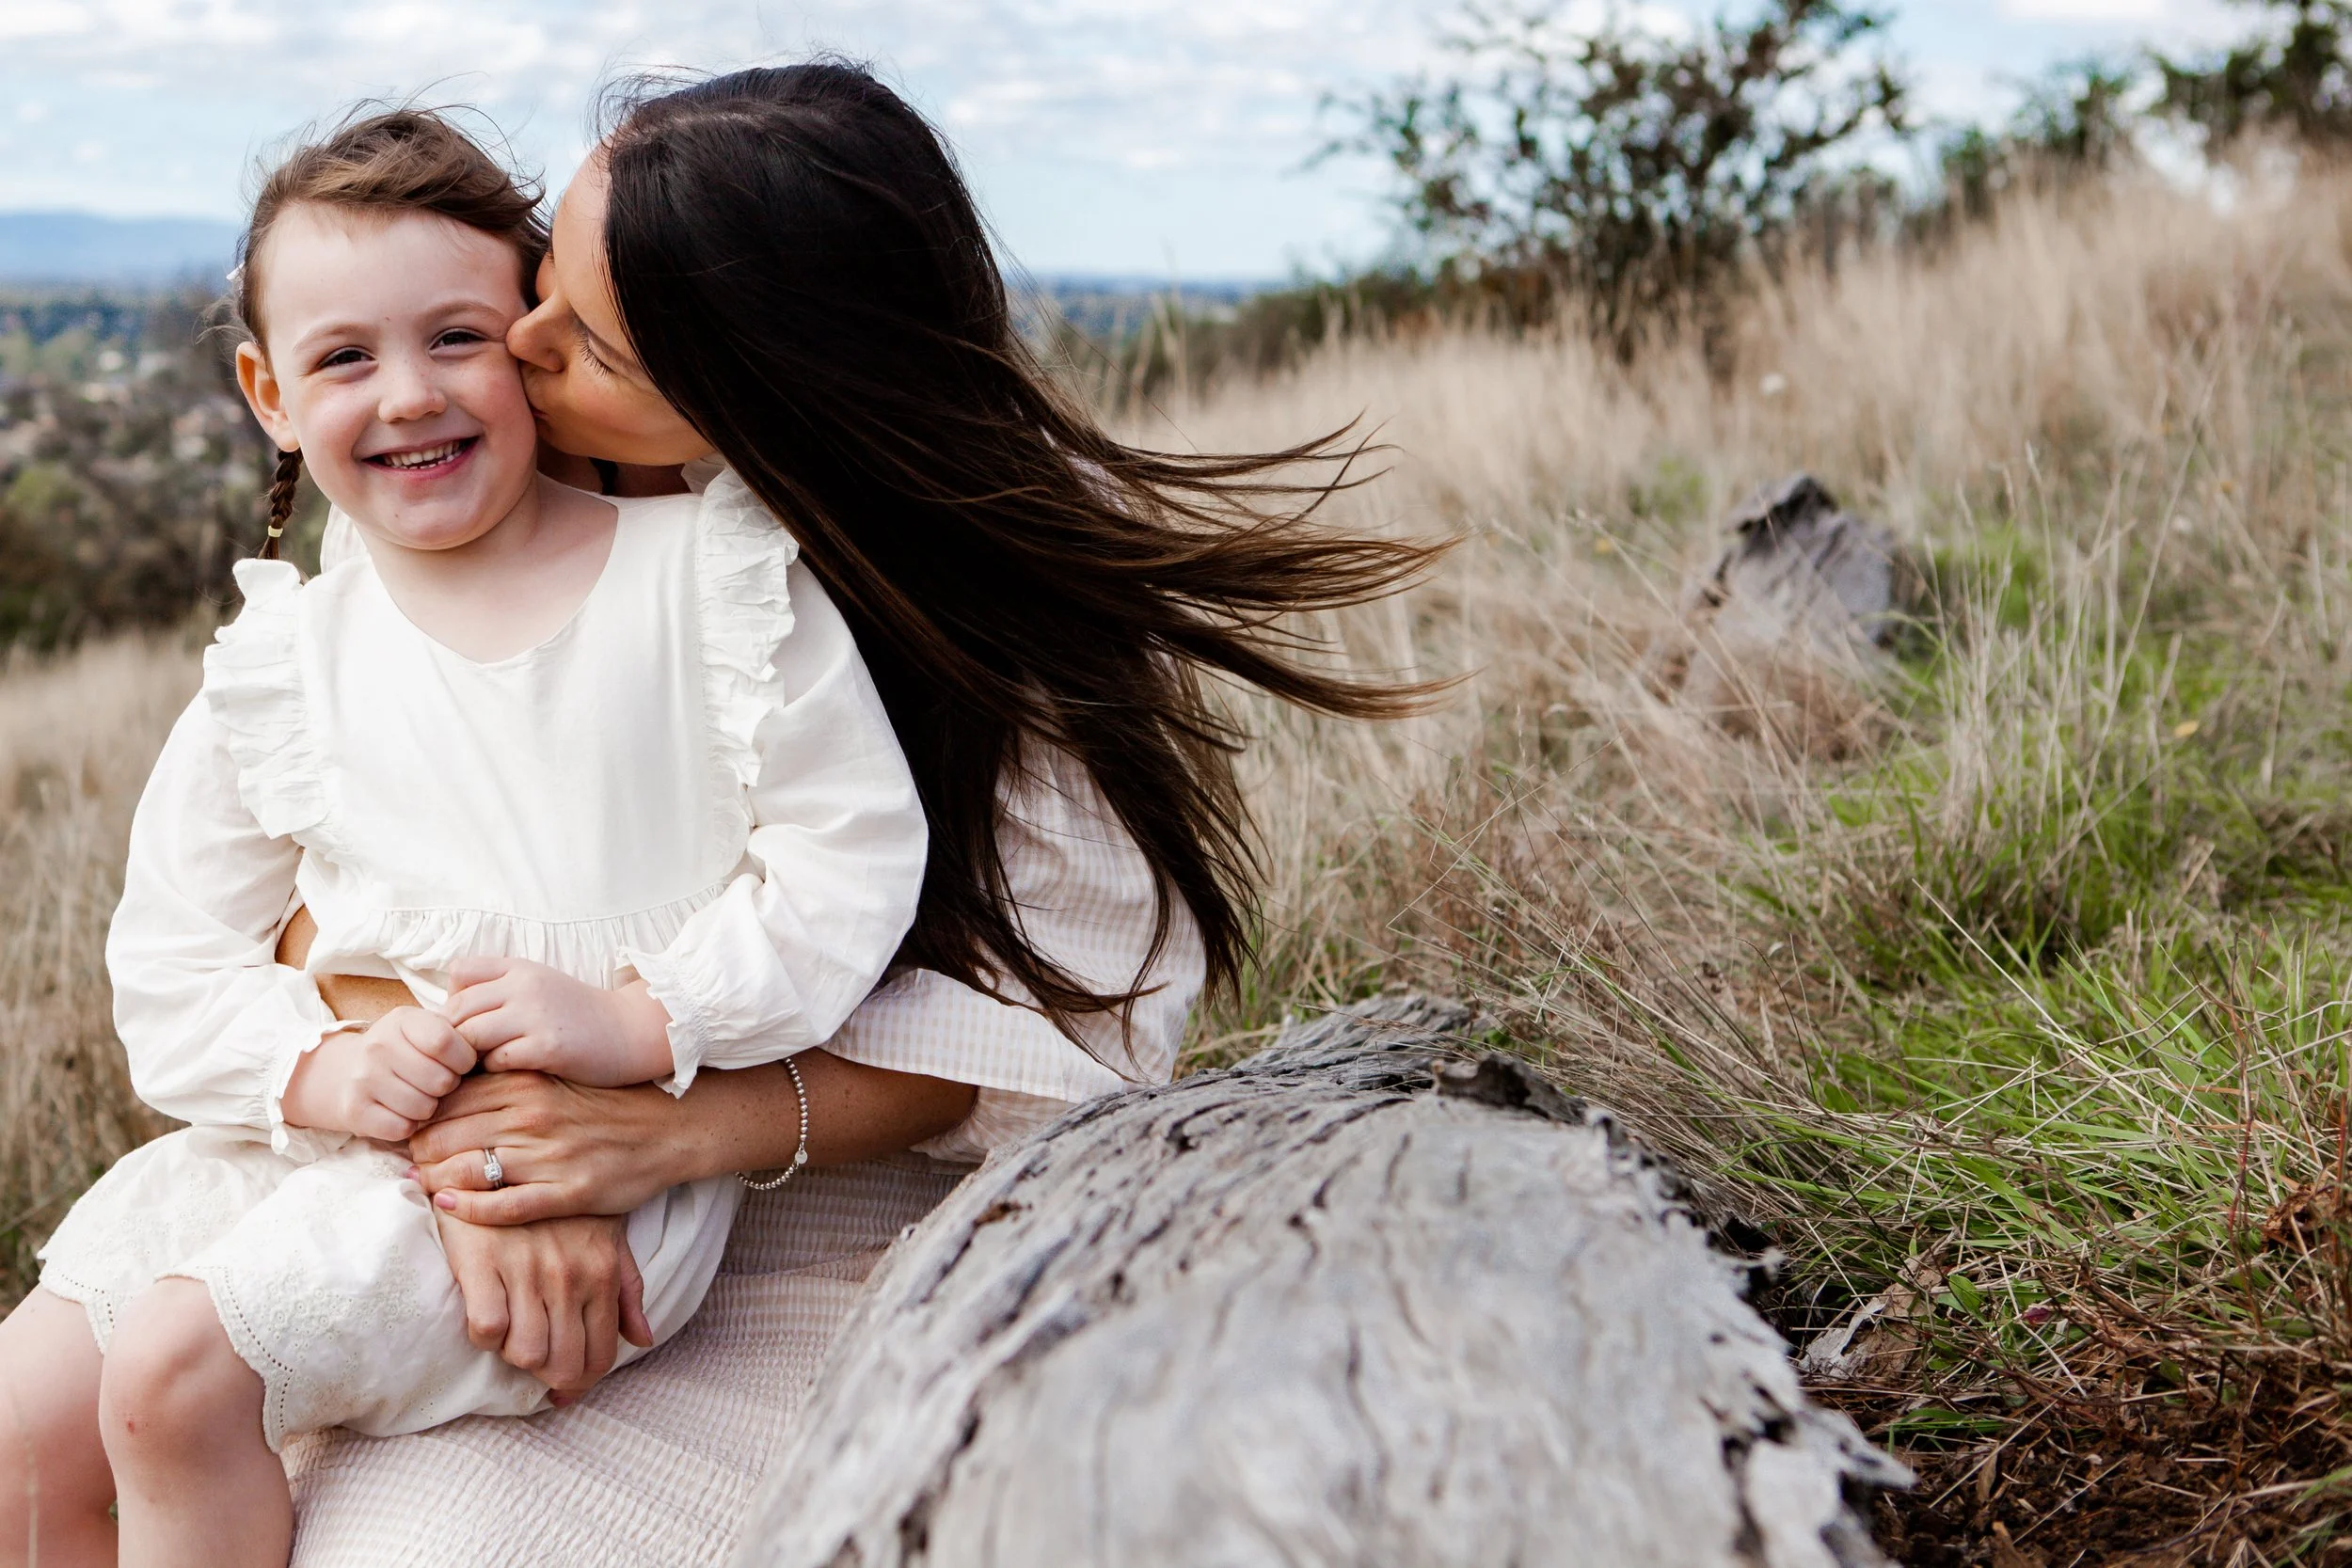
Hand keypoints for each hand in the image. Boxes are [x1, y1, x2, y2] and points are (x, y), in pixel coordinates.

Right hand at [281, 1006, 475, 1140]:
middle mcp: (378, 1046)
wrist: (344, 1072)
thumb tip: (495, 1046)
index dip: (463, 1060)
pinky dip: (408, 1126)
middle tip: (436, 1083)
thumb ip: (457, 1033)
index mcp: (403, 1020)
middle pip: (440, 1080)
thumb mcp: (426, 1029)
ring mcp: (362, 1078)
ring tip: (418, 1095)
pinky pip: (401, 1128)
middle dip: (447, 1086)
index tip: (459, 1063)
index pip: (447, 1043)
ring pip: (423, 1107)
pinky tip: (400, 1111)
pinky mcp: (353, 1110)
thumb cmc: (403, 1051)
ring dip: (429, 1108)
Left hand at [411, 1072, 684, 1224]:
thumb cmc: (603, 1105)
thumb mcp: (553, 1080)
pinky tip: (450, 1206)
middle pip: (449, 1136)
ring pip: (468, 1171)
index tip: (413, 1130)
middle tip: (410, 1162)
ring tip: (423, 1185)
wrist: (667, 1129)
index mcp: (528, 1085)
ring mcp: (550, 1157)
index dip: (422, 1118)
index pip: (450, 1100)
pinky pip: (504, 1206)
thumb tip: (449, 1091)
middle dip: (420, 1153)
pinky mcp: (568, 1193)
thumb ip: (506, 1085)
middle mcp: (533, 1118)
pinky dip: (469, 1209)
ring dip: (435, 1181)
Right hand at [433, 1209, 651, 1399]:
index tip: (565, 1386)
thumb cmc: (557, 1205)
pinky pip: (487, 1329)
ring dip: (515, 1355)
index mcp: (602, 1272)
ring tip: (512, 1334)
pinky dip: (485, 1336)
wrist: (499, 1161)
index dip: (582, 1382)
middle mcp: (569, 1275)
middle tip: (535, 1365)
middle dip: (549, 1377)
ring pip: (525, 1353)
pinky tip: (487, 1316)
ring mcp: (526, 1270)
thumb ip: (627, 1289)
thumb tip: (643, 1340)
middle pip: (563, 1364)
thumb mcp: (607, 1237)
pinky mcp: (483, 1263)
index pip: (600, 1354)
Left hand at [443, 957, 673, 1087]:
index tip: (469, 1023)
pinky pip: (497, 1059)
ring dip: (471, 1057)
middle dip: (454, 1037)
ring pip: (471, 1035)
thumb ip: (500, 992)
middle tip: (467, 1057)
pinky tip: (510, 1072)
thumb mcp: (540, 987)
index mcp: (520, 968)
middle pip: (457, 1009)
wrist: (631, 1031)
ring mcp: (536, 1015)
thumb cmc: (579, 1016)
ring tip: (484, 1067)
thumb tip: (452, 1018)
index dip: (455, 1000)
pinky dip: (495, 1070)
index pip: (460, 973)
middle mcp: (524, 985)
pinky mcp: (548, 1047)